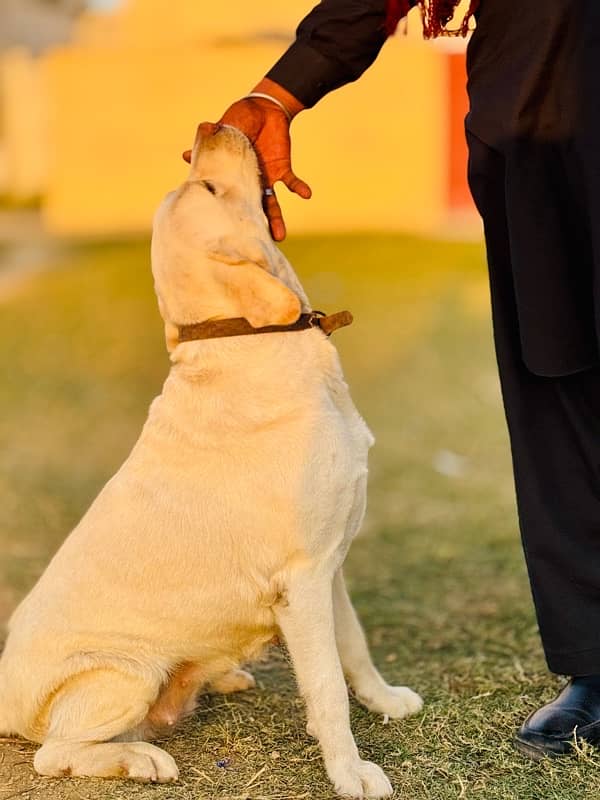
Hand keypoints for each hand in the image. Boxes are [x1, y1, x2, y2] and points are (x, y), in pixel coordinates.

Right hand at [183, 81, 310, 240]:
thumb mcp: (220, 133)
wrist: (262, 109)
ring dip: (276, 219)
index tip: (226, 235)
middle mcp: (250, 184)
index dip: (228, 215)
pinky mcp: (282, 169)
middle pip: (251, 209)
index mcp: (233, 177)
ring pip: (272, 204)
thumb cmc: (237, 121)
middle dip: (253, 227)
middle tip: (256, 246)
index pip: (229, 199)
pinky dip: (298, 188)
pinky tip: (306, 194)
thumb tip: (185, 155)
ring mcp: (266, 179)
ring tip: (280, 237)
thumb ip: (208, 147)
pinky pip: (292, 182)